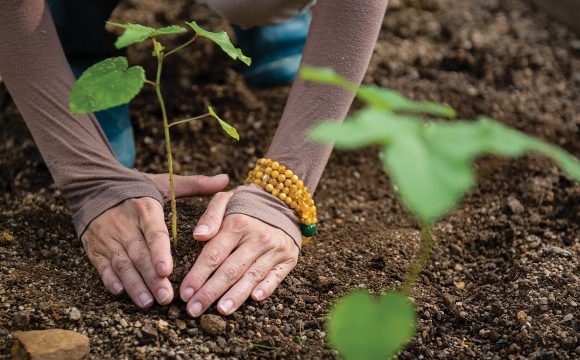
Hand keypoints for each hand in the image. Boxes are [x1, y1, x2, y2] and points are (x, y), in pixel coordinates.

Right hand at [81, 173, 228, 307]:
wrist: (93, 185)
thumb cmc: (138, 188)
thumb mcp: (165, 182)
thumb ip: (195, 184)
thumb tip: (226, 179)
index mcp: (145, 208)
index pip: (154, 233)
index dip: (160, 253)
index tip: (167, 271)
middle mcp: (125, 223)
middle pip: (140, 254)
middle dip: (152, 278)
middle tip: (166, 297)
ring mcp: (108, 237)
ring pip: (122, 263)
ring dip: (134, 284)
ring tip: (148, 302)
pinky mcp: (95, 247)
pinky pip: (102, 265)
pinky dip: (109, 279)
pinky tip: (119, 292)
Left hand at [179, 191, 299, 316]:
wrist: (284, 202)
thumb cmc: (246, 205)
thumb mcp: (226, 200)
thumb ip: (210, 216)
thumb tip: (198, 236)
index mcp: (238, 224)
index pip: (213, 254)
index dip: (198, 275)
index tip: (185, 292)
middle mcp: (257, 238)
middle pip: (230, 269)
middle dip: (210, 292)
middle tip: (194, 309)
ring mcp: (274, 249)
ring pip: (252, 276)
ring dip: (236, 295)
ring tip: (221, 310)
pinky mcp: (288, 258)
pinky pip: (277, 276)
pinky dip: (266, 288)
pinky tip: (254, 299)